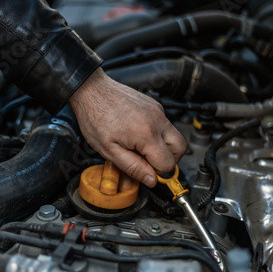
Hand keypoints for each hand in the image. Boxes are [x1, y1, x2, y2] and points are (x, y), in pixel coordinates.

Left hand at [68, 67, 186, 186]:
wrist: (92, 90)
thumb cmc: (95, 116)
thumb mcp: (109, 150)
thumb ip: (133, 167)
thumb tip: (151, 180)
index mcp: (147, 134)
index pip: (168, 163)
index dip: (156, 172)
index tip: (143, 169)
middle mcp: (157, 120)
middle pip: (181, 148)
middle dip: (168, 159)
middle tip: (148, 161)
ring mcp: (158, 111)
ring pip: (174, 136)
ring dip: (162, 146)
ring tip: (141, 147)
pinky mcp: (155, 105)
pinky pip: (165, 124)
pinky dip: (157, 134)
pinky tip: (138, 134)